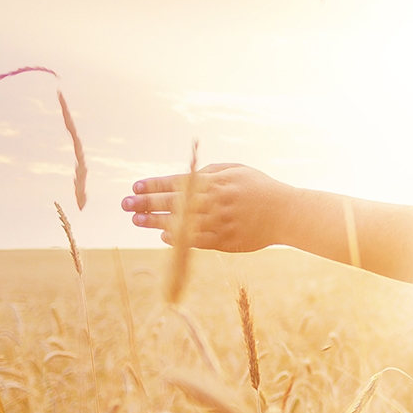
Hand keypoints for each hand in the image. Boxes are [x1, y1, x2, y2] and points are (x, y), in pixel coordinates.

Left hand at [121, 163, 296, 252]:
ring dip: (155, 221)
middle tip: (125, 203)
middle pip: (173, 202)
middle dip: (146, 202)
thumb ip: (209, 172)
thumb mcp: (236, 170)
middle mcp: (215, 201)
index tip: (135, 186)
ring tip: (136, 220)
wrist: (286, 213)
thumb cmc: (260, 188)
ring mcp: (219, 222)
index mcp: (217, 182)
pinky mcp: (224, 240)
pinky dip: (177, 239)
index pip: (178, 182)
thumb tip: (183, 178)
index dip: (155, 184)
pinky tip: (163, 236)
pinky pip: (194, 241)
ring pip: (180, 223)